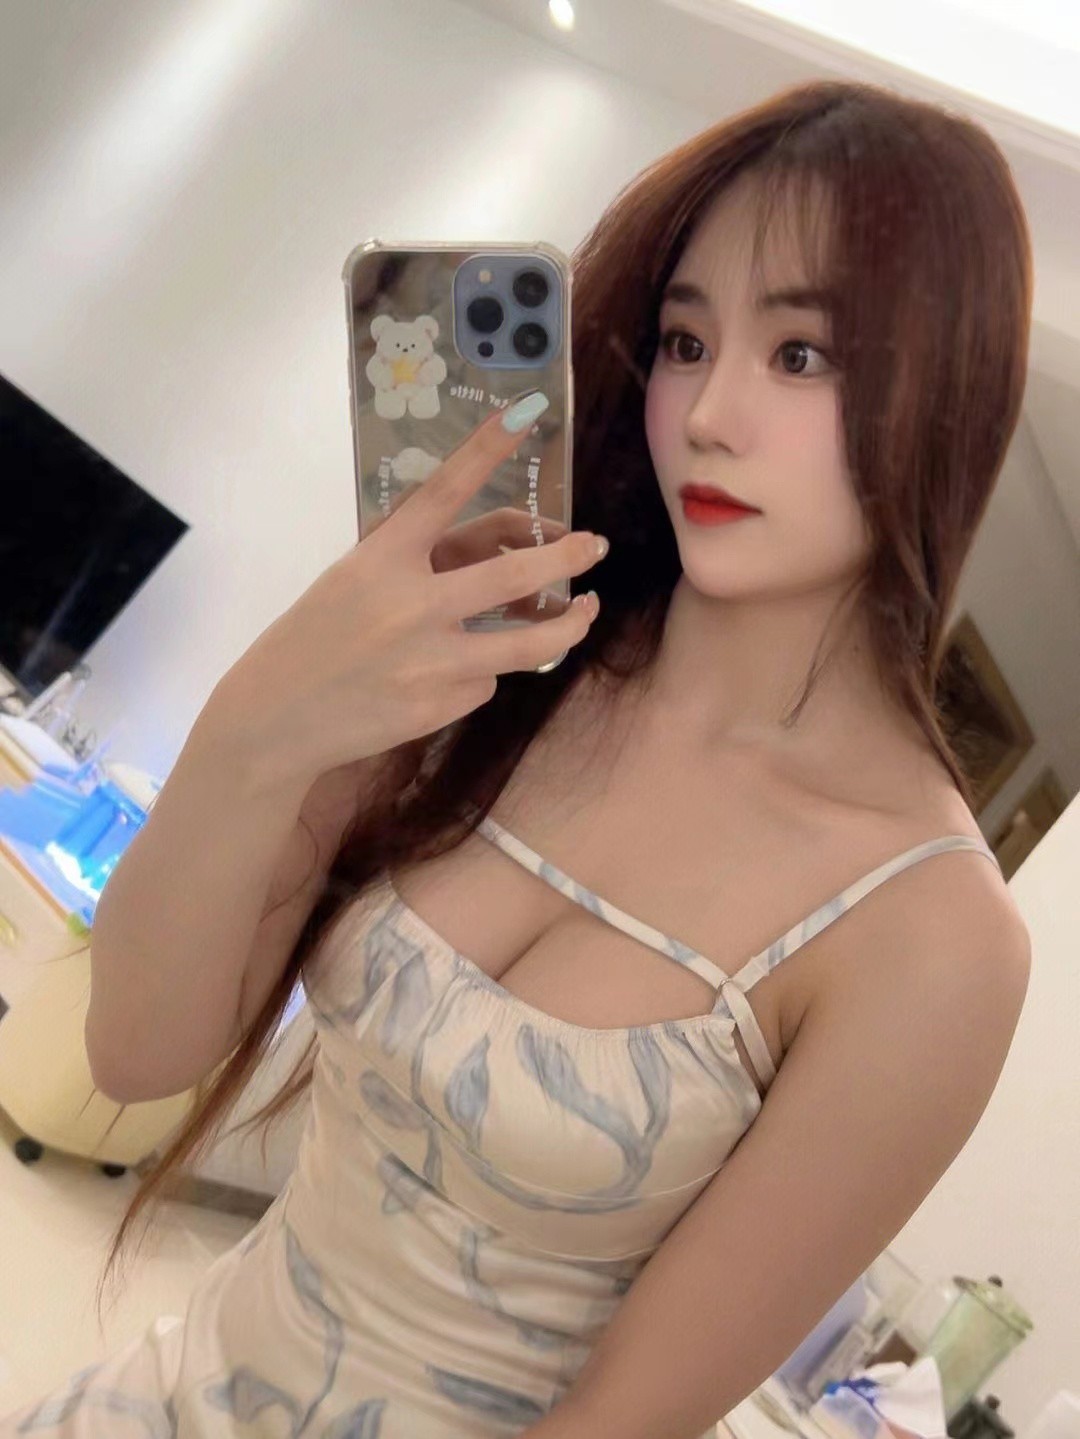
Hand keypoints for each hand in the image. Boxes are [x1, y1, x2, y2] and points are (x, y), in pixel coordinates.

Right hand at [206, 392, 605, 787]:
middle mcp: (410, 605)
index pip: (443, 492)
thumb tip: (502, 555)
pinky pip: (486, 681)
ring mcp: (429, 661)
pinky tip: (453, 675)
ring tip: (585, 612)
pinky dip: (482, 673)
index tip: (525, 413)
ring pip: (527, 643)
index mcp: (380, 559)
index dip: (485, 450)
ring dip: (569, 625)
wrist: (275, 718)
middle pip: (513, 576)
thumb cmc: (314, 638)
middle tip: (595, 546)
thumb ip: (417, 563)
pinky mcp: (438, 706)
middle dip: (567, 557)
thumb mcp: (353, 580)